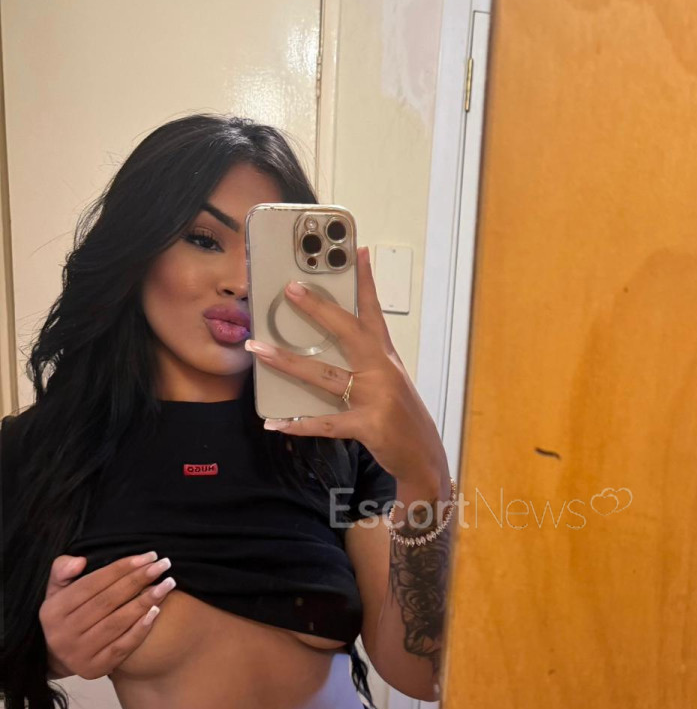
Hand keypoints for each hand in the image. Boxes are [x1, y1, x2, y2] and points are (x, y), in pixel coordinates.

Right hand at [39, 552, 176, 679]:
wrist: (59, 658)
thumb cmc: (65, 615)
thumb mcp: (56, 591)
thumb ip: (62, 570)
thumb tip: (80, 561)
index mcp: (53, 610)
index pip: (92, 584)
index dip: (121, 568)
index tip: (148, 556)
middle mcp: (63, 633)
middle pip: (107, 601)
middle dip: (138, 580)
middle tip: (163, 565)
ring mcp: (79, 653)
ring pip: (117, 623)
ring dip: (145, 601)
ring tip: (166, 585)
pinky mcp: (95, 668)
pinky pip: (122, 646)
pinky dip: (141, 628)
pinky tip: (157, 611)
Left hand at [244, 246, 448, 485]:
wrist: (424, 457)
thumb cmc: (401, 417)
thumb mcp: (390, 383)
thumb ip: (364, 364)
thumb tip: (322, 352)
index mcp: (386, 357)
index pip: (374, 312)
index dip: (366, 282)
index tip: (358, 251)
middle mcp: (382, 371)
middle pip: (347, 332)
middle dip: (317, 309)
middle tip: (290, 289)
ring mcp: (376, 397)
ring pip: (325, 375)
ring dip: (288, 363)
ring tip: (260, 350)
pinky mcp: (368, 425)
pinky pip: (326, 422)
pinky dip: (299, 424)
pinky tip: (276, 422)